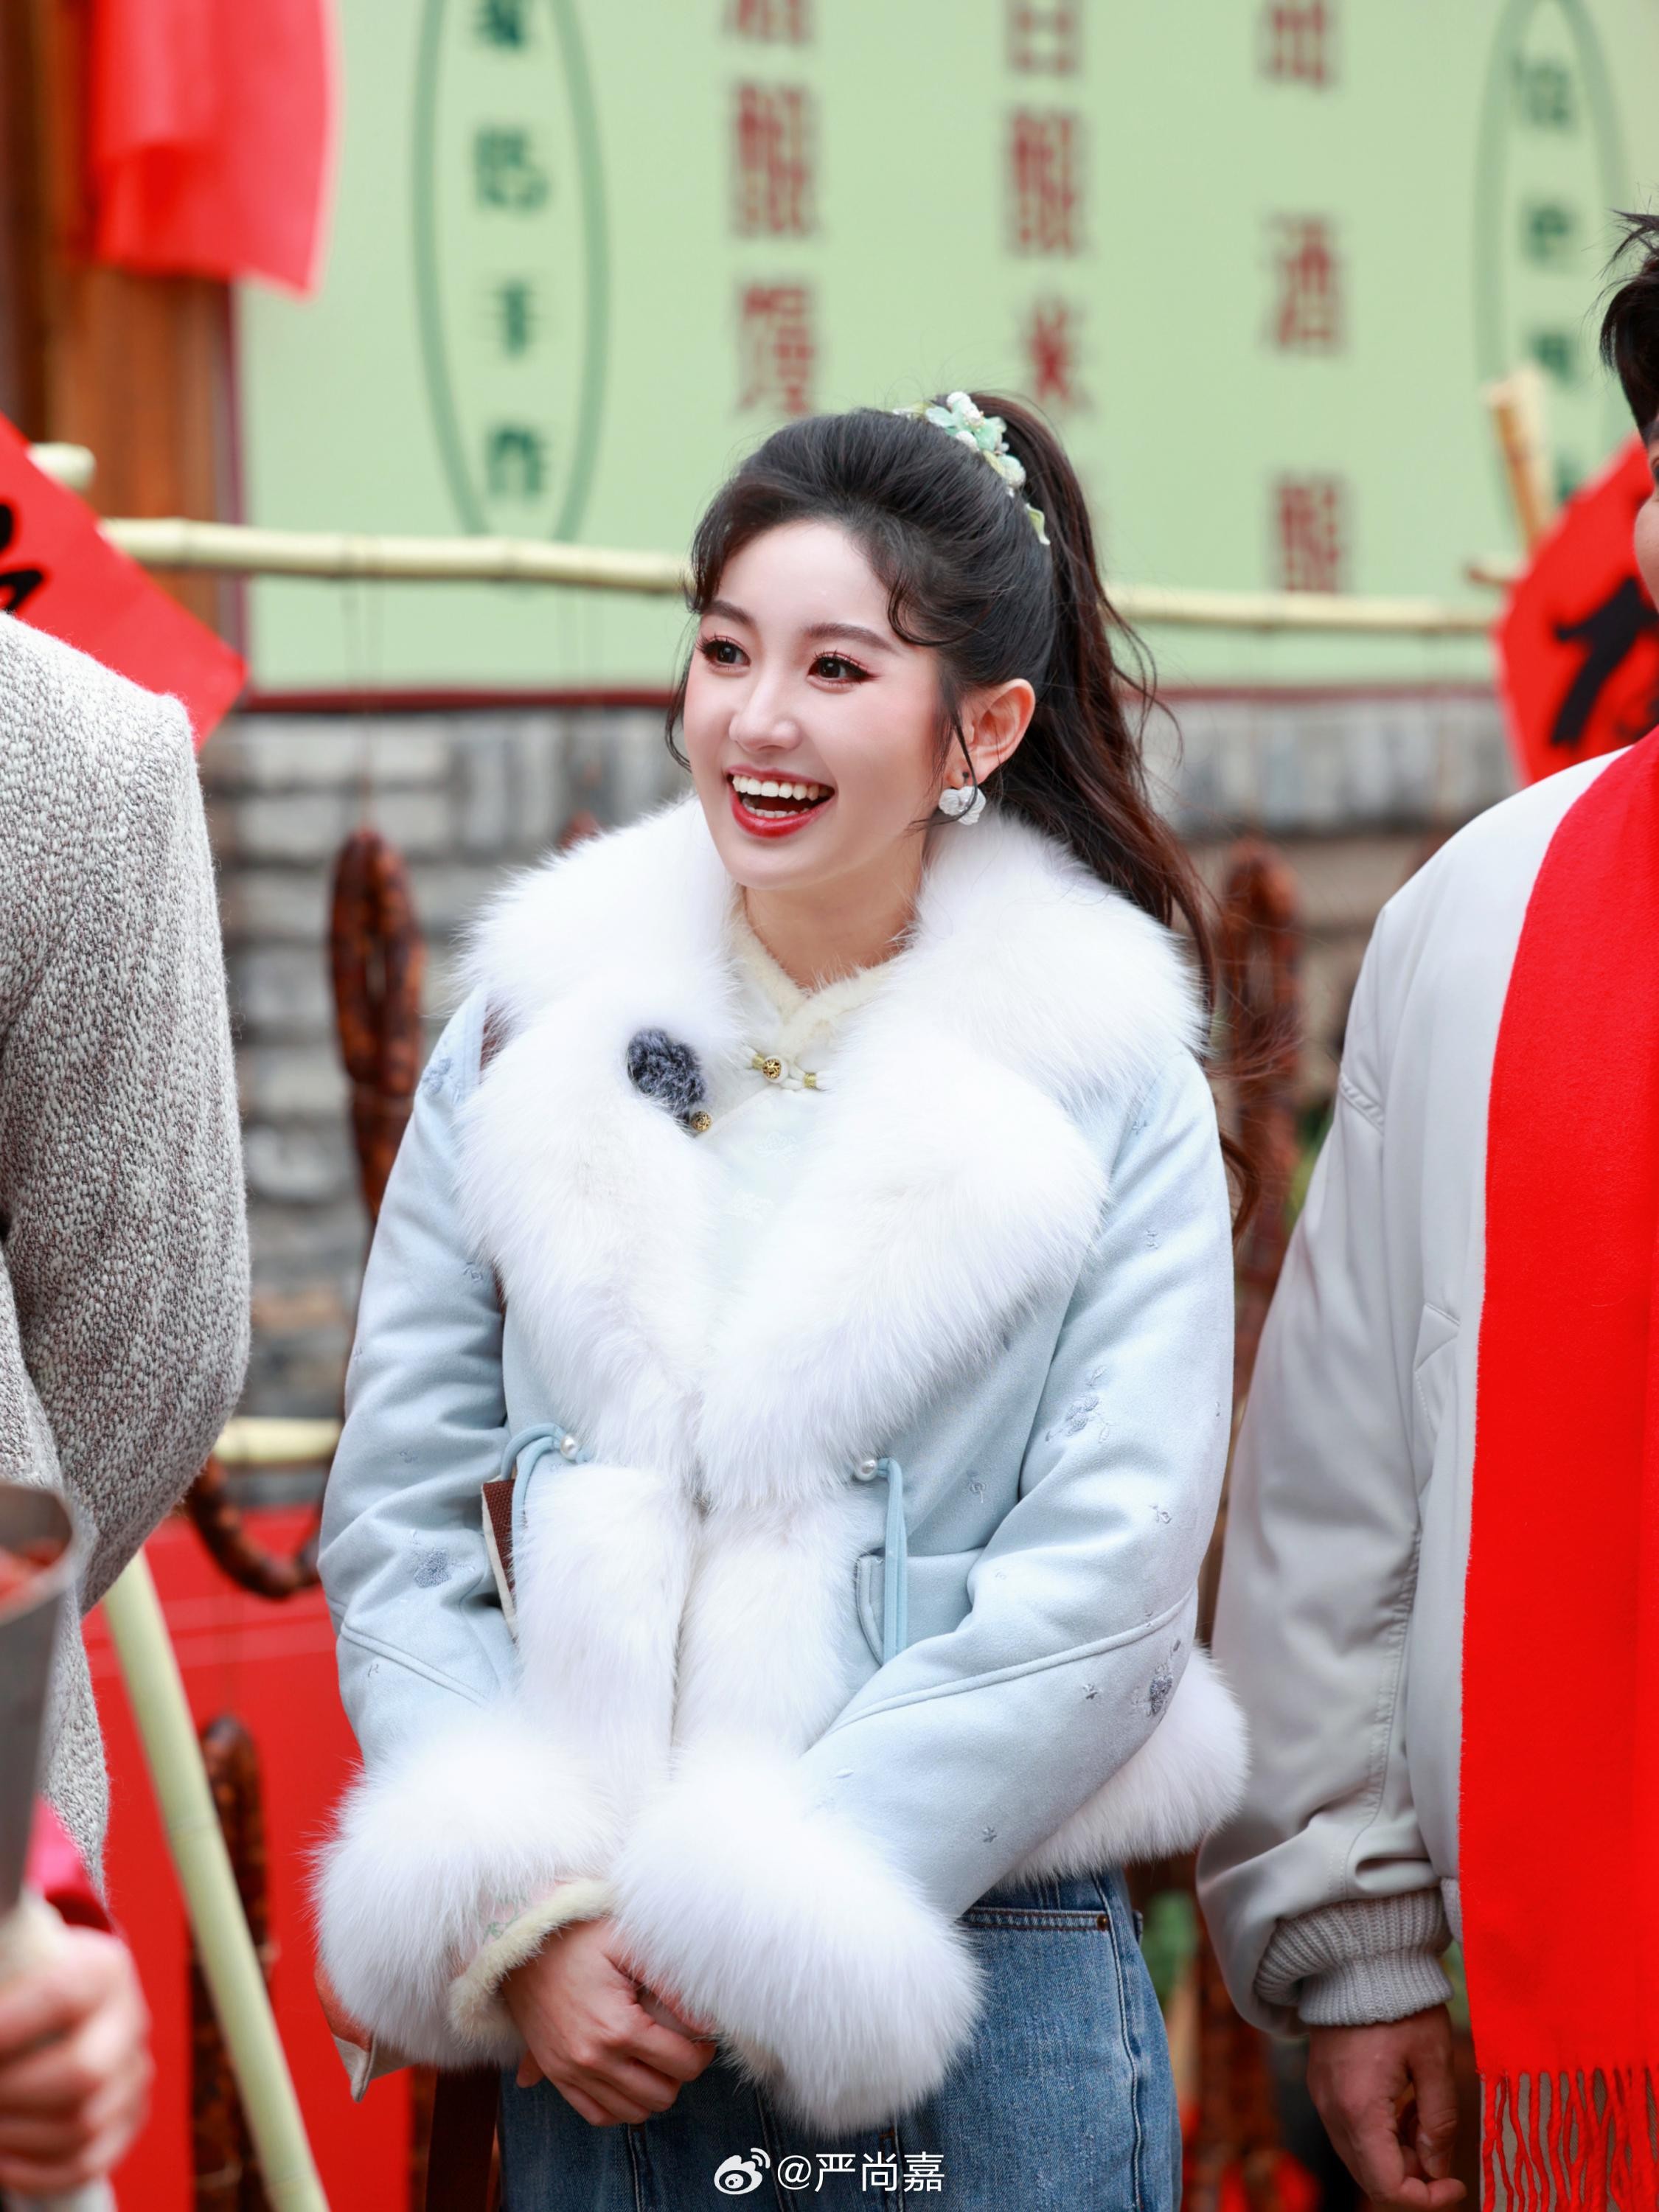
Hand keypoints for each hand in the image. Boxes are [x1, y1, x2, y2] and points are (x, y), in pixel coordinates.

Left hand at [0, 1925, 151, 2195]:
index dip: (9, 2029)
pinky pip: (89, 2161)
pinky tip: (2, 2160)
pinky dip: (37, 2173)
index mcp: (104, 1969)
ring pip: (85, 2124)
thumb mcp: (16, 1971)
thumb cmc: (23, 1989)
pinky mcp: (131, 2115)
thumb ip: (2, 1986)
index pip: (62, 1997)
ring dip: (17, 2136)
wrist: (64, 2004)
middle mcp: (130, 2019)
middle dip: (12, 2094)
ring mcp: (135, 2071)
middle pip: (84, 2073)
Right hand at [502, 1914, 716, 2127]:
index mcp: (618, 2027)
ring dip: (650, 2093)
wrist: (523, 1944)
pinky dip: (619, 2106)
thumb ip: (671, 1983)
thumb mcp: (631, 1944)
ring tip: (655, 2061)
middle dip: (679, 2074)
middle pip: (661, 2096)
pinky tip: (628, 2078)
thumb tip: (706, 2022)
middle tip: (680, 2047)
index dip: (701, 2052)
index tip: (701, 2035)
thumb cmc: (582, 1938)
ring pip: (631, 2113)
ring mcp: (572, 2072)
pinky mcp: (556, 2075)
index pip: (682, 2065)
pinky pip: (597, 2115)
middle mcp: (594, 2059)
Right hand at [1306, 2008, 1464, 2210]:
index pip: (1388, 2188)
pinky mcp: (1321, 2084)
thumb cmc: (1400, 2001)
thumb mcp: (1434, 2060)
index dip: (1428, 2199)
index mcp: (1359, 2108)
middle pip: (1371, 2177)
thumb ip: (1438, 2121)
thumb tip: (1436, 2167)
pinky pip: (1349, 2129)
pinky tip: (1401, 2100)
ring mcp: (1321, 2096)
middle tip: (1440, 2142)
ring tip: (1422, 2112)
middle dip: (1412, 2176)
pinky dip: (1379, 2133)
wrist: (1356, 1954)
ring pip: (1359, 2156)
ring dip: (1396, 2154)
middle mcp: (1331, 2110)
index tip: (1456, 2182)